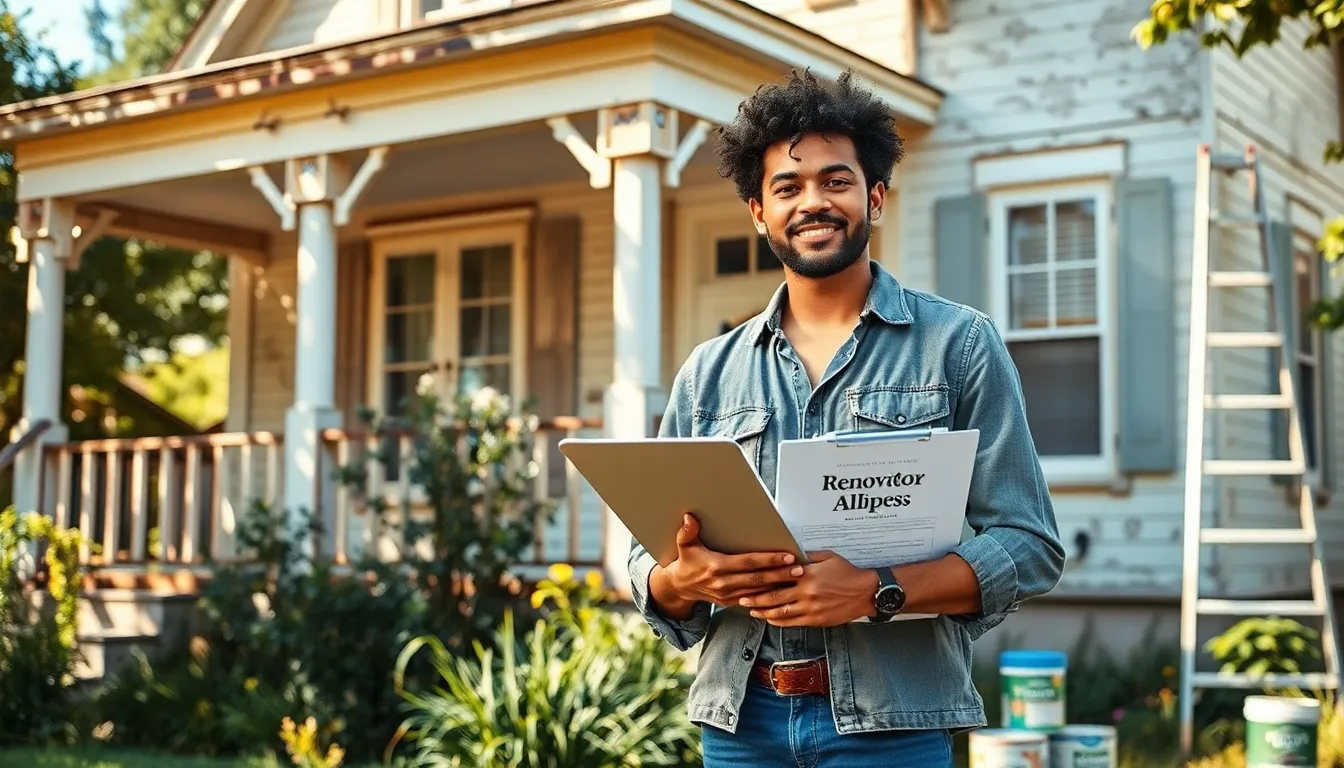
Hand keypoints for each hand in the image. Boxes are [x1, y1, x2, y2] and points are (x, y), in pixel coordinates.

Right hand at [658, 513, 803, 609]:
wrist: (680, 587)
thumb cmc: (686, 563)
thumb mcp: (684, 546)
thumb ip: (687, 532)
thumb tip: (689, 518)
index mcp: (717, 567)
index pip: (748, 563)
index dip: (769, 560)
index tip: (785, 556)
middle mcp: (724, 583)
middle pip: (759, 578)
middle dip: (781, 574)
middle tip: (799, 569)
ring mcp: (728, 595)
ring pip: (759, 591)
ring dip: (779, 585)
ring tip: (797, 578)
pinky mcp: (731, 602)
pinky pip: (754, 599)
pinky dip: (769, 595)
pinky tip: (782, 590)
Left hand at [738, 551, 877, 626]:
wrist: (866, 592)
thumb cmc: (848, 572)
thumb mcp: (828, 557)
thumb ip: (809, 556)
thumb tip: (793, 554)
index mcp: (807, 574)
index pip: (779, 576)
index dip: (762, 579)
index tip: (749, 578)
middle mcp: (806, 592)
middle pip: (775, 596)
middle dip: (756, 598)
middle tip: (742, 598)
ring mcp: (811, 608)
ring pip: (781, 612)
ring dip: (764, 612)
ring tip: (751, 611)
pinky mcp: (816, 620)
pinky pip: (793, 622)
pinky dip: (779, 621)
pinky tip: (770, 619)